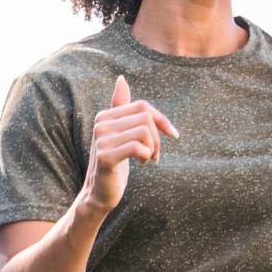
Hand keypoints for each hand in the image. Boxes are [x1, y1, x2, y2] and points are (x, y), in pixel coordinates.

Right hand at [81, 76, 177, 213]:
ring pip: (144, 132)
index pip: (142, 106)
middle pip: (145, 117)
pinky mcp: (105, 157)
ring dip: (153, 148)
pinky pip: (138, 147)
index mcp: (105, 116)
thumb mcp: (119, 133)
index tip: (172, 134)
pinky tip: (143, 163)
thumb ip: (120, 106)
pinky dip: (147, 156)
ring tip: (149, 159)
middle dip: (158, 137)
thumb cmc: (113, 162)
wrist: (99, 193)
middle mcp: (100, 124)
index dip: (161, 119)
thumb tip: (121, 78)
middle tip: (155, 153)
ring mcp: (101, 140)